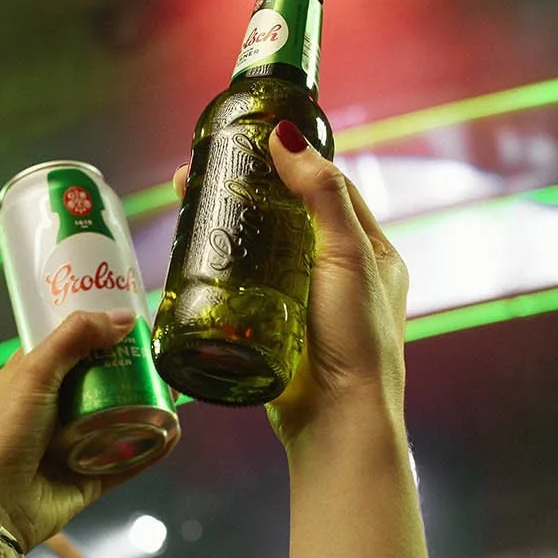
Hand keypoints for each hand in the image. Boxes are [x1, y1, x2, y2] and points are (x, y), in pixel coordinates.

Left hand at [0, 309, 163, 548]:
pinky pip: (129, 459)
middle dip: (131, 367)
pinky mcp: (91, 477)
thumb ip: (74, 339)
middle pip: (101, 381)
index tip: (128, 317)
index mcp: (32, 380)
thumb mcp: (33, 373)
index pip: (68, 346)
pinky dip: (152, 446)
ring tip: (174, 387)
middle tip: (161, 352)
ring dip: (147, 404)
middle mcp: (54, 409)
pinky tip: (175, 431)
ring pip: (119, 419)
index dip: (96, 331)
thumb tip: (124, 317)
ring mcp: (74, 444)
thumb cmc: (4, 433)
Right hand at [170, 124, 409, 450]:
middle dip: (247, 189)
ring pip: (261, 249)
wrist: (336, 420)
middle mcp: (339, 273)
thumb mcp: (349, 256)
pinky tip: (193, 252)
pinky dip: (221, 266)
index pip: (329, 187)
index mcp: (370, 251)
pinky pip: (244, 286)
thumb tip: (287, 138)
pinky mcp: (274, 328)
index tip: (251, 139)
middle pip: (287, 216)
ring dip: (227, 224)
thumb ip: (322, 196)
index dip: (292, 160)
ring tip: (186, 201)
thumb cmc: (357, 340)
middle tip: (201, 172)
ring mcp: (304, 301)